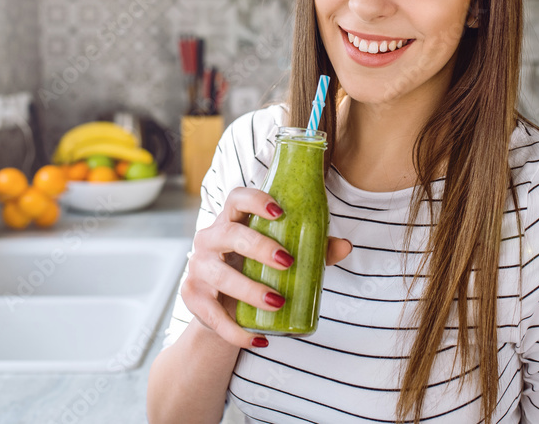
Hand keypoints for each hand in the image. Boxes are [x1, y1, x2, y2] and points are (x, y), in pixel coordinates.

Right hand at [181, 187, 350, 348]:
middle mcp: (209, 239)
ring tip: (278, 302)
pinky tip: (258, 339)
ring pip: (220, 275)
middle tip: (287, 262)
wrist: (223, 311)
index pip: (236, 198)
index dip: (255, 200)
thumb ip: (312, 250)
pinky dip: (236, 331)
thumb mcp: (280, 259)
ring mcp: (197, 268)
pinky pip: (213, 315)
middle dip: (258, 246)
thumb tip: (345, 246)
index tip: (279, 211)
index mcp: (231, 221)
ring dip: (250, 290)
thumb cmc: (255, 272)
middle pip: (229, 233)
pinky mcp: (192, 297)